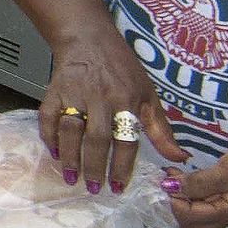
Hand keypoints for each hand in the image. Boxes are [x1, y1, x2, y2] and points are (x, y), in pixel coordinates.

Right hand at [40, 28, 181, 192]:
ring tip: (71, 178)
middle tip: (94, 189)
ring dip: (70, 157)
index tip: (118, 187)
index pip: (126, 140)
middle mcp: (101, 98)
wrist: (88, 38)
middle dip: (94, 167)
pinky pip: (48, 118)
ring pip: (70, 130)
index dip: (122, 166)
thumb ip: (161, 129)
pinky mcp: (54, 91)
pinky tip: (54, 152)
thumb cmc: (122, 68)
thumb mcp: (148, 95)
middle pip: (96, 139)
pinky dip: (48, 137)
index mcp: (127, 100)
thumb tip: (179, 157)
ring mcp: (75, 94)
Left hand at [167, 125, 227, 227]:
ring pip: (199, 214)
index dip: (174, 201)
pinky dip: (196, 191)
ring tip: (178, 174)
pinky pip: (209, 202)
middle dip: (176, 205)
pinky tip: (191, 175)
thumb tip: (170, 188)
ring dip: (185, 198)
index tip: (168, 177)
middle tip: (172, 180)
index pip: (189, 220)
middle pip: (192, 225)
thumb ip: (201, 182)